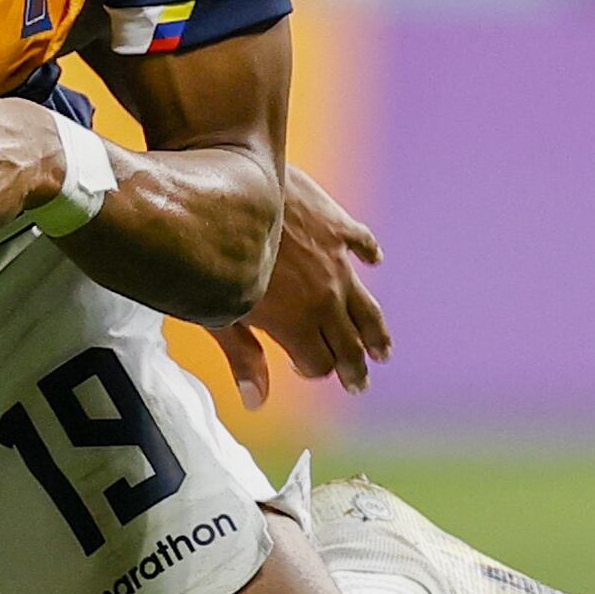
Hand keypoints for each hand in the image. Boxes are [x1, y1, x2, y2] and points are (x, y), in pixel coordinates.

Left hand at [209, 162, 387, 402]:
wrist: (228, 192)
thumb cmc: (212, 258)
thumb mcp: (218, 313)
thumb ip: (242, 356)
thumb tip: (256, 401)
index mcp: (296, 323)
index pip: (320, 363)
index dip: (312, 371)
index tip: (302, 369)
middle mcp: (325, 296)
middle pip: (348, 342)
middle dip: (355, 367)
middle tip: (360, 384)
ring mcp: (335, 260)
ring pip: (364, 303)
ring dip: (374, 330)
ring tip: (383, 349)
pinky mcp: (336, 225)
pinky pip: (362, 243)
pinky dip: (369, 254)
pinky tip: (375, 260)